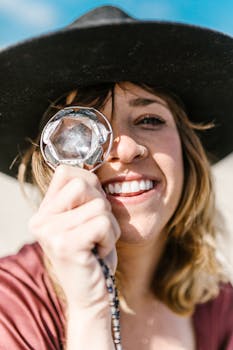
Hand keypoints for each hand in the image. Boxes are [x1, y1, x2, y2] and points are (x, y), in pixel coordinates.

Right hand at [29, 165, 120, 310]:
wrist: (90, 294)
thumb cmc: (92, 253)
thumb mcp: (84, 219)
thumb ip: (83, 194)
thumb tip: (92, 165)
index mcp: (44, 211)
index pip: (66, 172)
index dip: (89, 184)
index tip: (91, 209)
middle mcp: (41, 219)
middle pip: (84, 184)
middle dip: (102, 206)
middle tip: (95, 230)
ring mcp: (50, 232)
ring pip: (99, 206)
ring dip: (109, 226)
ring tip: (97, 243)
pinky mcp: (66, 244)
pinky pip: (103, 223)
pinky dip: (110, 238)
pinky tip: (98, 252)